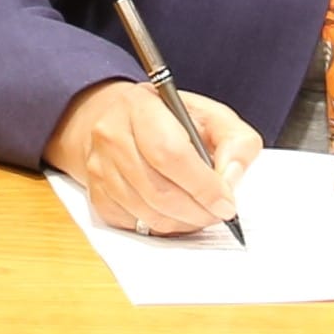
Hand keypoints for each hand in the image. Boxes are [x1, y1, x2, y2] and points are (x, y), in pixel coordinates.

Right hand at [52, 75, 256, 233]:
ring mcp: (99, 168)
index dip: (202, 185)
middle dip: (197, 211)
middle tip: (219, 214)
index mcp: (140, 107)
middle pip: (158, 190)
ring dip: (183, 222)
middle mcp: (112, 136)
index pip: (170, 154)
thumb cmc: (168, 119)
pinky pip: (134, 225)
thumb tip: (231, 177)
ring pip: (147, 213)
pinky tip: (177, 214)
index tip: (226, 202)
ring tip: (201, 213)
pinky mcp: (97, 195)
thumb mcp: (212, 115)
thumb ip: (235, 141)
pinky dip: (162, 227)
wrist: (118, 120)